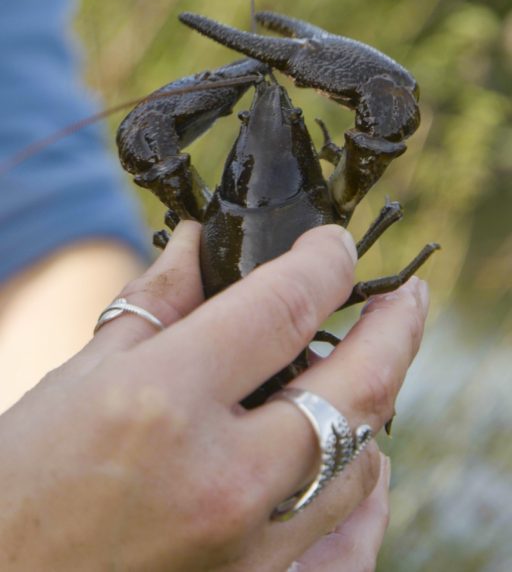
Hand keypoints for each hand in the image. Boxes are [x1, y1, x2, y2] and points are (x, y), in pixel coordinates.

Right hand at [0, 222, 428, 570]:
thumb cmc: (23, 483)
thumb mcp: (81, 377)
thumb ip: (155, 304)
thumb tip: (199, 242)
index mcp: (162, 401)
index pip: (281, 306)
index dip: (323, 262)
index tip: (334, 245)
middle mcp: (220, 474)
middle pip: (356, 383)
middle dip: (397, 325)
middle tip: (407, 294)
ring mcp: (246, 544)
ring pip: (362, 457)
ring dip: (374, 402)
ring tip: (361, 367)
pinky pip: (346, 527)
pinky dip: (357, 477)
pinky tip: (343, 450)